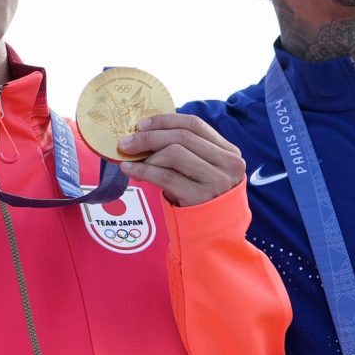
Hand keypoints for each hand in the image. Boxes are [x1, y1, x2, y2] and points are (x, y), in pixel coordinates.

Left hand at [115, 114, 245, 207]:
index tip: (141, 125)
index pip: (194, 124)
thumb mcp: (201, 170)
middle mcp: (227, 164)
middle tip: (126, 142)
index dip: (165, 121)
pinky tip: (129, 170)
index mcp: (228, 151)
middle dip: (149, 137)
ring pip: (174, 153)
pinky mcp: (200, 197)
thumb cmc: (201, 197)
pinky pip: (166, 177)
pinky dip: (143, 170)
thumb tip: (142, 135)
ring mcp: (216, 180)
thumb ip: (184, 150)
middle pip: (182, 137)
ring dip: (147, 155)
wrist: (213, 234)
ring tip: (131, 161)